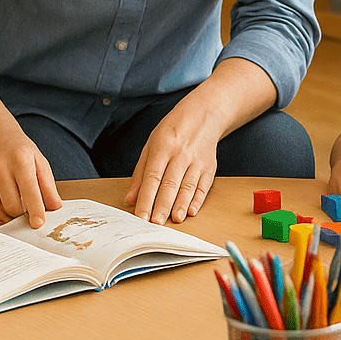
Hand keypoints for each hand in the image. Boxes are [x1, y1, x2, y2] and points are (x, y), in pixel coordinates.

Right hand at [0, 128, 61, 227]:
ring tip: (12, 212)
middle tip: (25, 211)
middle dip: (21, 214)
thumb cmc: (20, 152)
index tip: (38, 224)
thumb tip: (55, 207)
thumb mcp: (39, 162)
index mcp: (20, 160)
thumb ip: (48, 185)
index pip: (29, 190)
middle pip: (11, 205)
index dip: (35, 210)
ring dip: (5, 217)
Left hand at [124, 104, 218, 223]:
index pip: (152, 177)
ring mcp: (197, 161)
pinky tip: (192, 211)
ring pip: (188, 186)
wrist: (203, 116)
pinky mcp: (210, 167)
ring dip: (181, 205)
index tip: (140, 215)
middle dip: (163, 205)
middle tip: (156, 223)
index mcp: (163, 147)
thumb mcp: (151, 145)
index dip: (146, 198)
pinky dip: (198, 200)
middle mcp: (181, 154)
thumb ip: (140, 173)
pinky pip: (203, 186)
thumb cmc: (173, 131)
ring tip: (175, 219)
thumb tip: (130, 199)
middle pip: (170, 184)